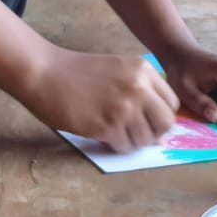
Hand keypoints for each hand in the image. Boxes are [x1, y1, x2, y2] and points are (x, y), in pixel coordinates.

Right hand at [23, 42, 178, 150]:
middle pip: (165, 124)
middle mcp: (139, 88)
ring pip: (145, 139)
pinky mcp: (107, 126)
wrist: (45, 73)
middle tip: (134, 131)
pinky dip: (116, 145)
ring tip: (114, 131)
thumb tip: (159, 133)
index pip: (172, 104)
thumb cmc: (78, 73)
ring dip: (132, 141)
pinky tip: (103, 134)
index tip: (146, 119)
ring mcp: (124, 107)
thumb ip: (141, 92)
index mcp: (144, 70)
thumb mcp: (118, 71)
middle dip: (152, 132)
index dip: (160, 116)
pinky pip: (124, 146)